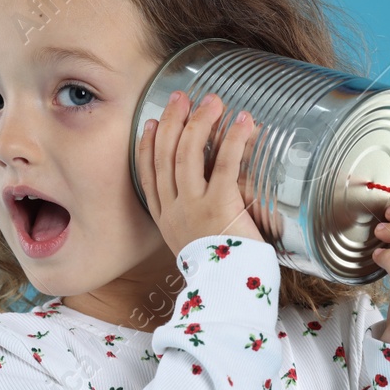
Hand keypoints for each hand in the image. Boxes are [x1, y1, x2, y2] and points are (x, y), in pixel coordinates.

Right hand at [137, 89, 263, 258]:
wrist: (227, 292)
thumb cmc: (220, 269)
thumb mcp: (194, 244)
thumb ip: (194, 220)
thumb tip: (208, 196)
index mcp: (165, 219)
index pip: (148, 174)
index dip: (147, 145)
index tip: (151, 122)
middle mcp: (174, 210)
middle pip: (165, 156)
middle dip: (172, 121)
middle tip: (181, 97)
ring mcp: (193, 208)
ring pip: (187, 154)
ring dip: (199, 122)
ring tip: (212, 102)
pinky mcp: (219, 207)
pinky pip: (223, 165)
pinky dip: (233, 139)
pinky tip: (241, 121)